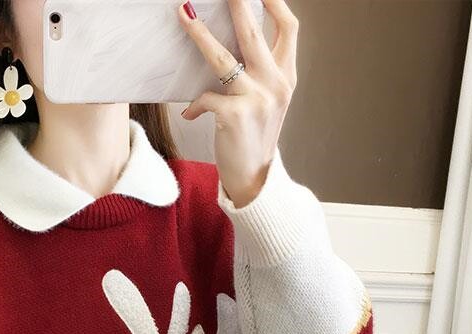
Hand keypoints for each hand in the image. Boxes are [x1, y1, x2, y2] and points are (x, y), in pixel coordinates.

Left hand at [177, 0, 299, 207]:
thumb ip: (259, 74)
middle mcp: (276, 85)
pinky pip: (207, 98)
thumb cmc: (254, 138)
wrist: (255, 179)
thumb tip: (233, 44)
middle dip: (236, 3)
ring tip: (184, 15)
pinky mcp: (236, 117)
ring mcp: (257, 100)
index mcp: (286, 77)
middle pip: (253, 33)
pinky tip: (191, 114)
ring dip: (200, 35)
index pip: (288, 29)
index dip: (274, 3)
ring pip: (224, 59)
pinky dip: (195, 105)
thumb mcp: (267, 102)